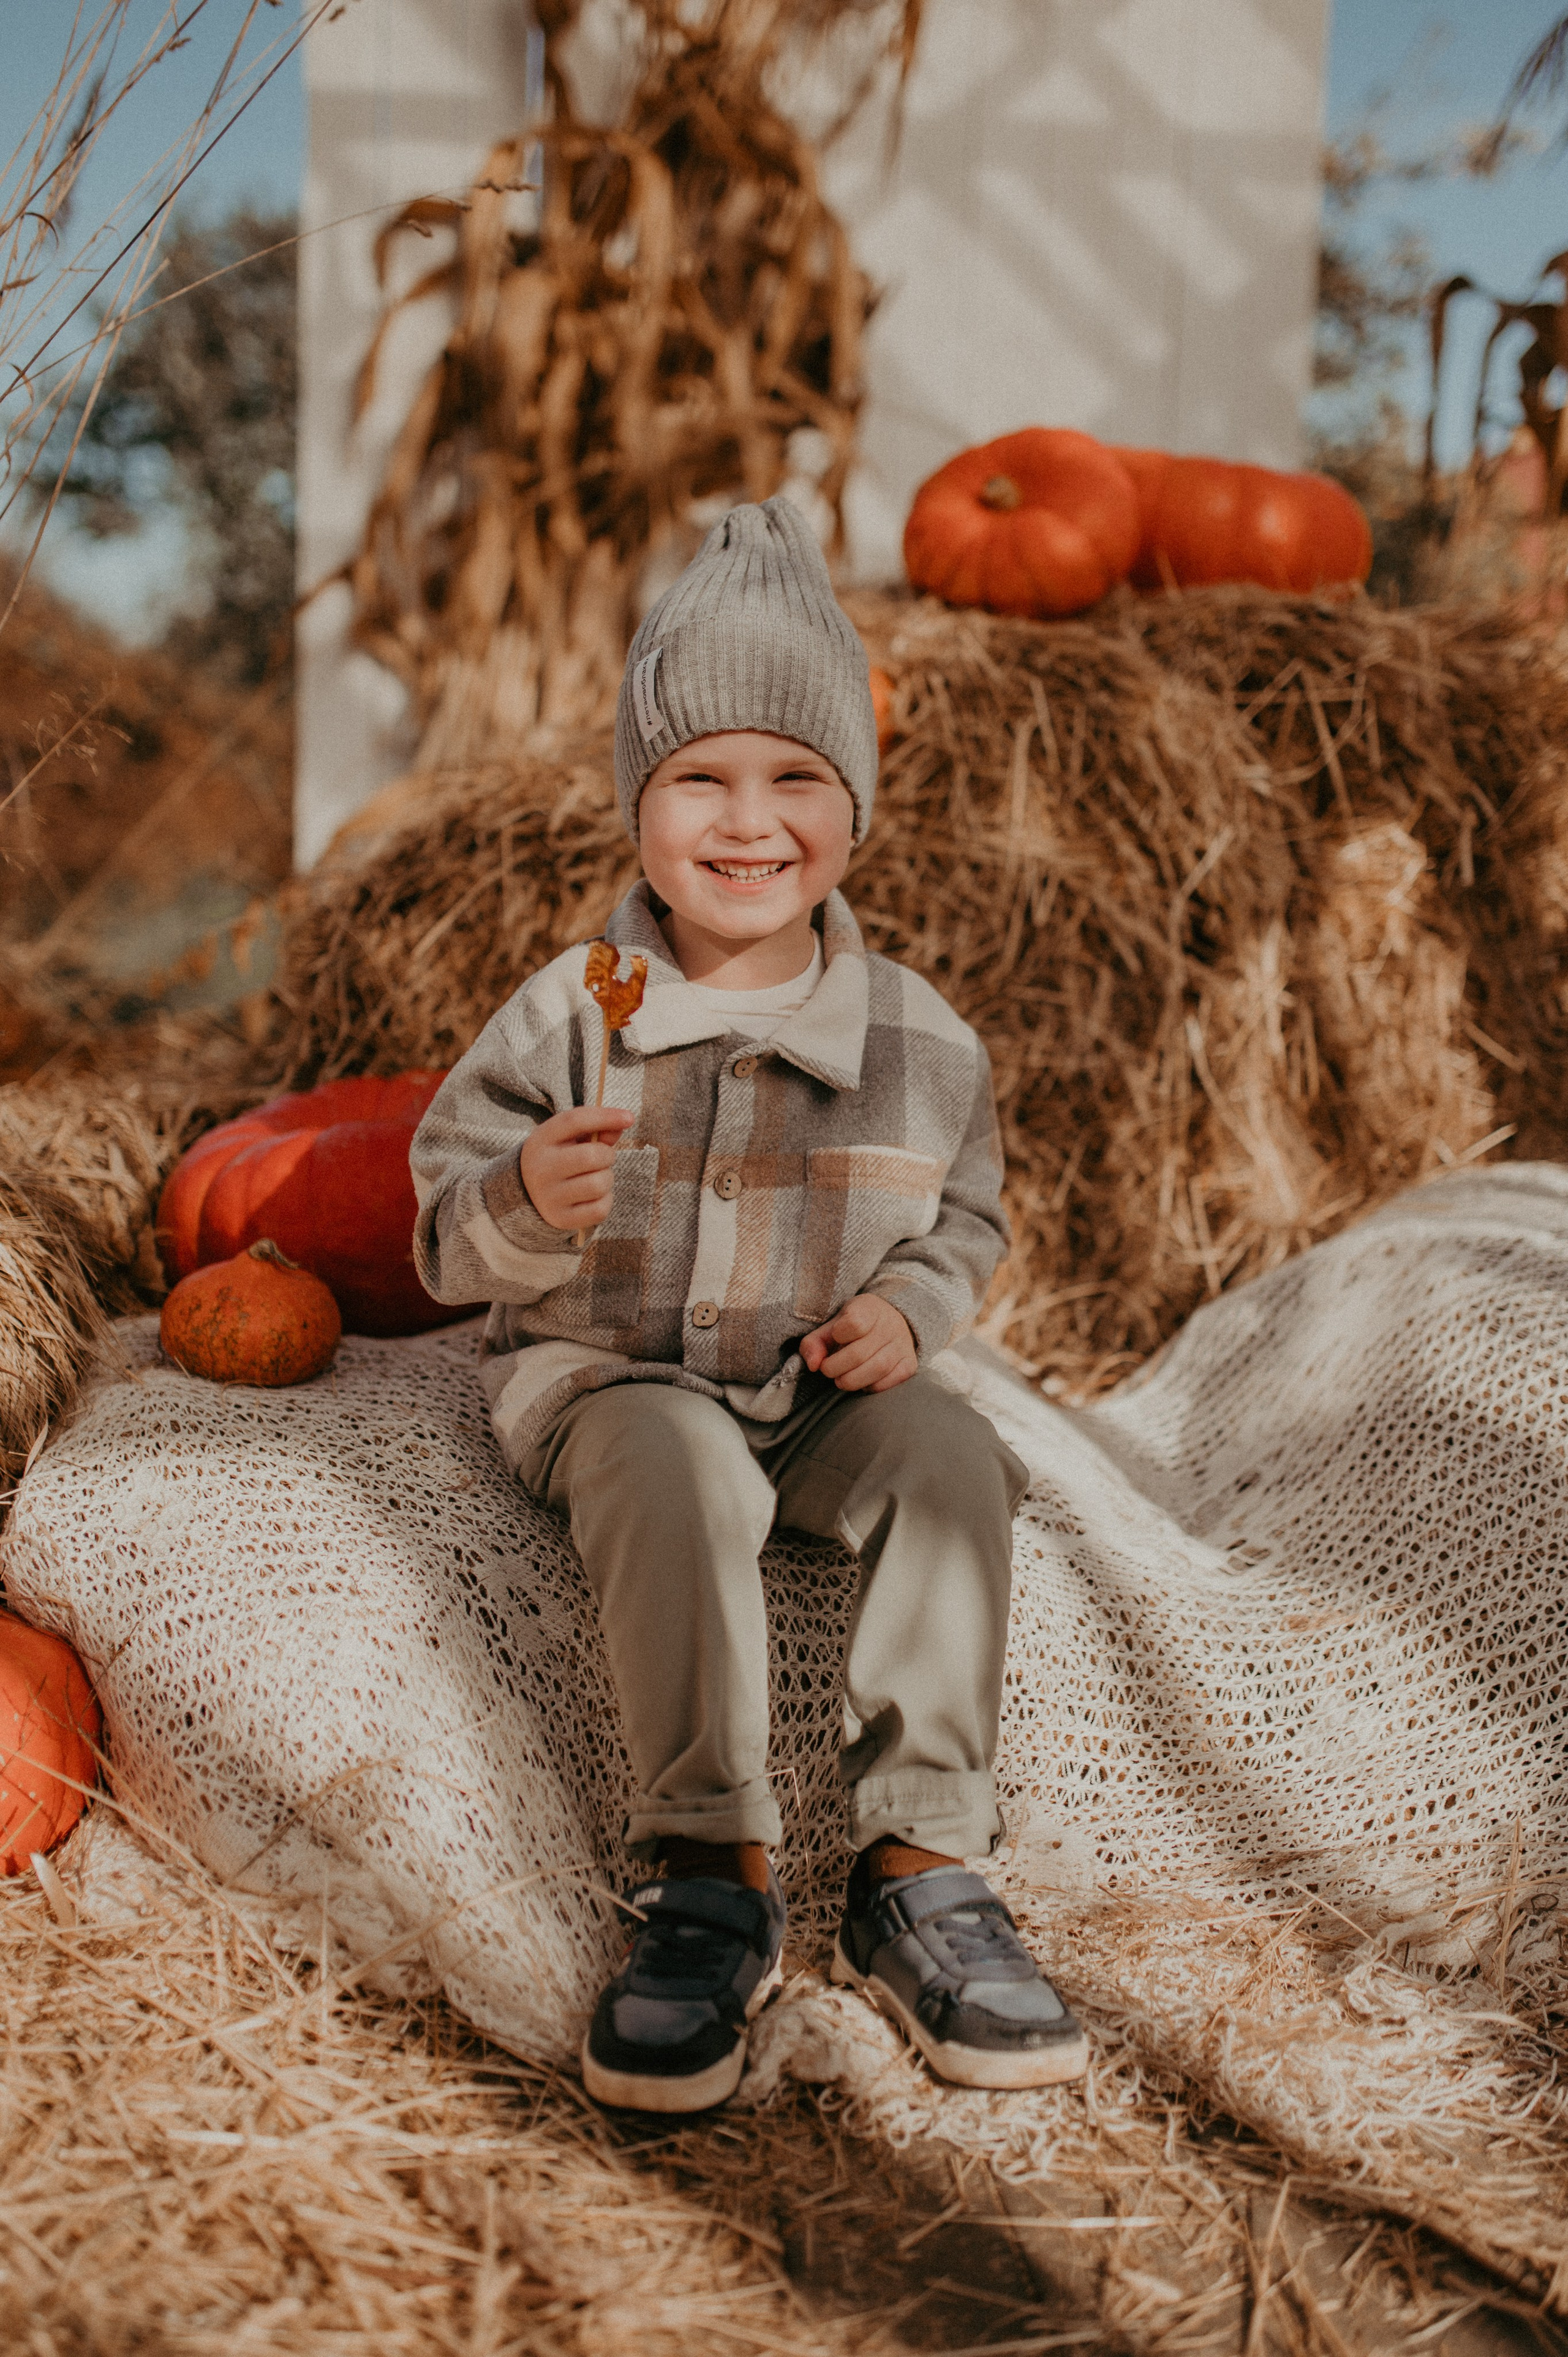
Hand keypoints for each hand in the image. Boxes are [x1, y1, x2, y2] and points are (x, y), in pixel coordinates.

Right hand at [520, 1104, 634, 1232]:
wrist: (529, 1192)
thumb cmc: (560, 1156)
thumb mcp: (570, 1137)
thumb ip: (597, 1128)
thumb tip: (624, 1121)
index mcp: (541, 1140)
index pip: (575, 1121)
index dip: (605, 1116)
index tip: (630, 1117)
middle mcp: (540, 1168)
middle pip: (591, 1156)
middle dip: (607, 1156)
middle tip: (602, 1158)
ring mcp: (548, 1197)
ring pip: (599, 1185)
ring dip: (606, 1179)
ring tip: (595, 1177)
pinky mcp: (560, 1219)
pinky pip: (600, 1210)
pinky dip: (604, 1201)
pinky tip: (592, 1197)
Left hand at [799, 1295, 916, 1392]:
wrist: (889, 1323)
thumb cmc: (854, 1327)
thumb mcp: (832, 1326)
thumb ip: (814, 1343)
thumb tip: (813, 1365)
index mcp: (869, 1307)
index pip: (853, 1323)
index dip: (837, 1335)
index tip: (835, 1338)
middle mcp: (890, 1325)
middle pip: (858, 1354)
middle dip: (835, 1368)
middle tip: (828, 1370)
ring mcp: (902, 1344)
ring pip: (876, 1369)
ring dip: (851, 1381)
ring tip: (842, 1380)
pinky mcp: (910, 1363)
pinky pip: (890, 1382)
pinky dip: (871, 1387)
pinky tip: (863, 1382)